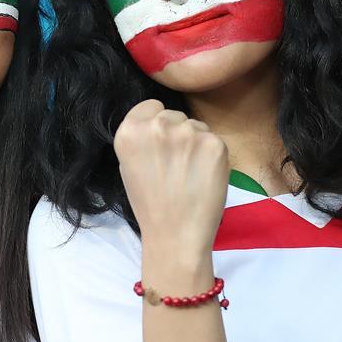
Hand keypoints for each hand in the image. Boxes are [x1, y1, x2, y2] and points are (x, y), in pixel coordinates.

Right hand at [113, 100, 228, 253]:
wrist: (176, 235)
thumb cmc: (150, 204)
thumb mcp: (127, 165)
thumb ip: (140, 138)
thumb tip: (156, 123)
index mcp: (130, 130)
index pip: (150, 106)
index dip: (155, 125)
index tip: (159, 145)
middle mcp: (157, 125)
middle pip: (174, 114)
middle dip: (176, 133)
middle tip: (175, 164)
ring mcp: (188, 132)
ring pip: (195, 126)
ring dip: (195, 143)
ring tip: (189, 173)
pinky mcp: (214, 143)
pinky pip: (214, 140)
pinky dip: (212, 156)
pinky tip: (204, 176)